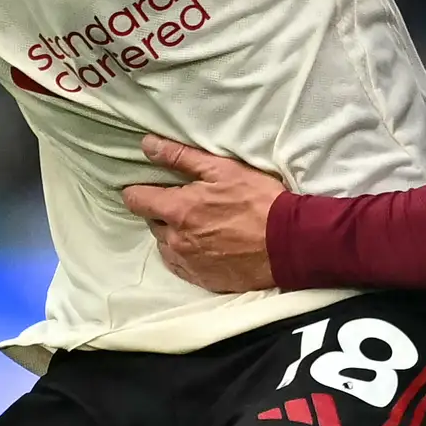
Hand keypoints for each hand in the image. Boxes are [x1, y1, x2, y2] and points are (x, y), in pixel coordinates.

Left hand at [125, 137, 282, 290]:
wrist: (288, 244)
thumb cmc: (259, 201)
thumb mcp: (223, 169)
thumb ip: (181, 157)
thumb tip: (147, 145)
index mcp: (178, 210)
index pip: (136, 200)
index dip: (138, 191)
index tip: (148, 187)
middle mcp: (176, 239)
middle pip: (152, 223)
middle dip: (163, 212)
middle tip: (187, 204)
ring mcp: (188, 262)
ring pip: (165, 245)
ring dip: (174, 234)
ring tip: (199, 226)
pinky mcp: (202, 279)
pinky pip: (180, 265)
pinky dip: (186, 254)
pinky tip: (205, 246)